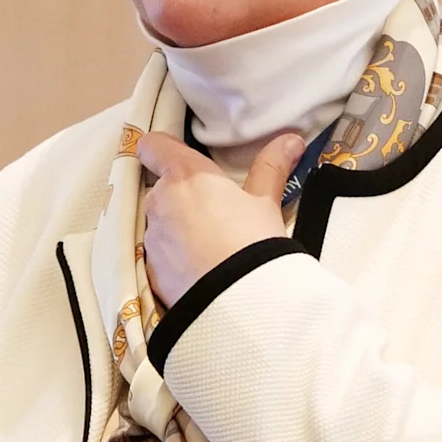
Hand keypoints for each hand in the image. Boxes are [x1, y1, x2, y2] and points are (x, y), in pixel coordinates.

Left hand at [135, 129, 300, 307]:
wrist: (239, 301)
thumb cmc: (253, 242)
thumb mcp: (266, 203)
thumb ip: (272, 168)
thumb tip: (290, 141)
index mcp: (186, 175)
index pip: (154, 146)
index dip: (161, 148)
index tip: (174, 154)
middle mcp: (160, 201)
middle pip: (162, 188)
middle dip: (182, 196)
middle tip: (214, 212)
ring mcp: (153, 238)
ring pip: (161, 223)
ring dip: (178, 228)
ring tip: (211, 246)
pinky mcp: (151, 270)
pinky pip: (160, 256)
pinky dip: (175, 259)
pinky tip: (201, 269)